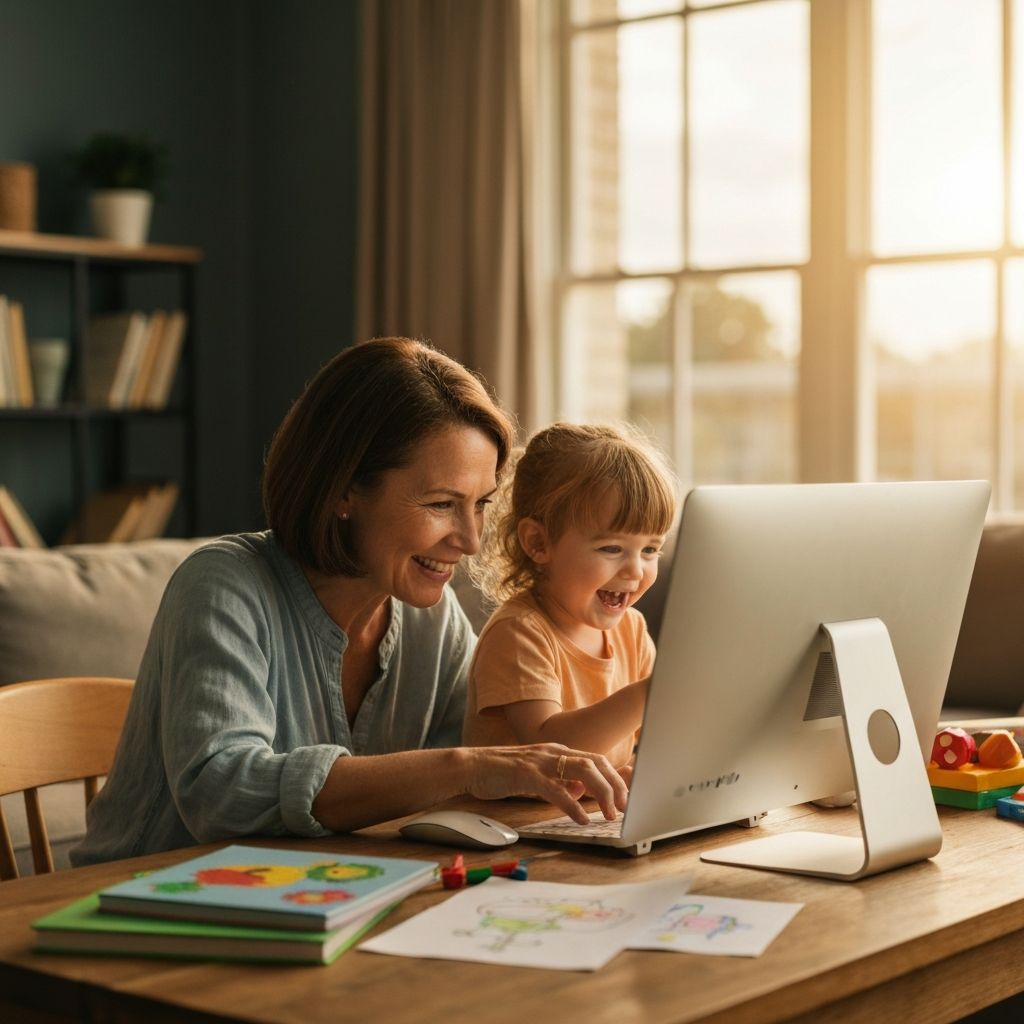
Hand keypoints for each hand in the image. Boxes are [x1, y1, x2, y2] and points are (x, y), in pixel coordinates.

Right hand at [463, 743, 627, 823]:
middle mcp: (553, 752)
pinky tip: (582, 818)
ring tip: (610, 813)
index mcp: (558, 752)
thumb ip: (560, 781)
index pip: (596, 759)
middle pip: (597, 762)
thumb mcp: (538, 776)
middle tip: (625, 807)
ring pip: (583, 769)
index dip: (617, 776)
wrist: (472, 766)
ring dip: (602, 792)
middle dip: (616, 784)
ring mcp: (540, 761)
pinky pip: (555, 788)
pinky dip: (572, 804)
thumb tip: (580, 791)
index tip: (630, 795)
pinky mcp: (526, 773)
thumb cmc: (503, 772)